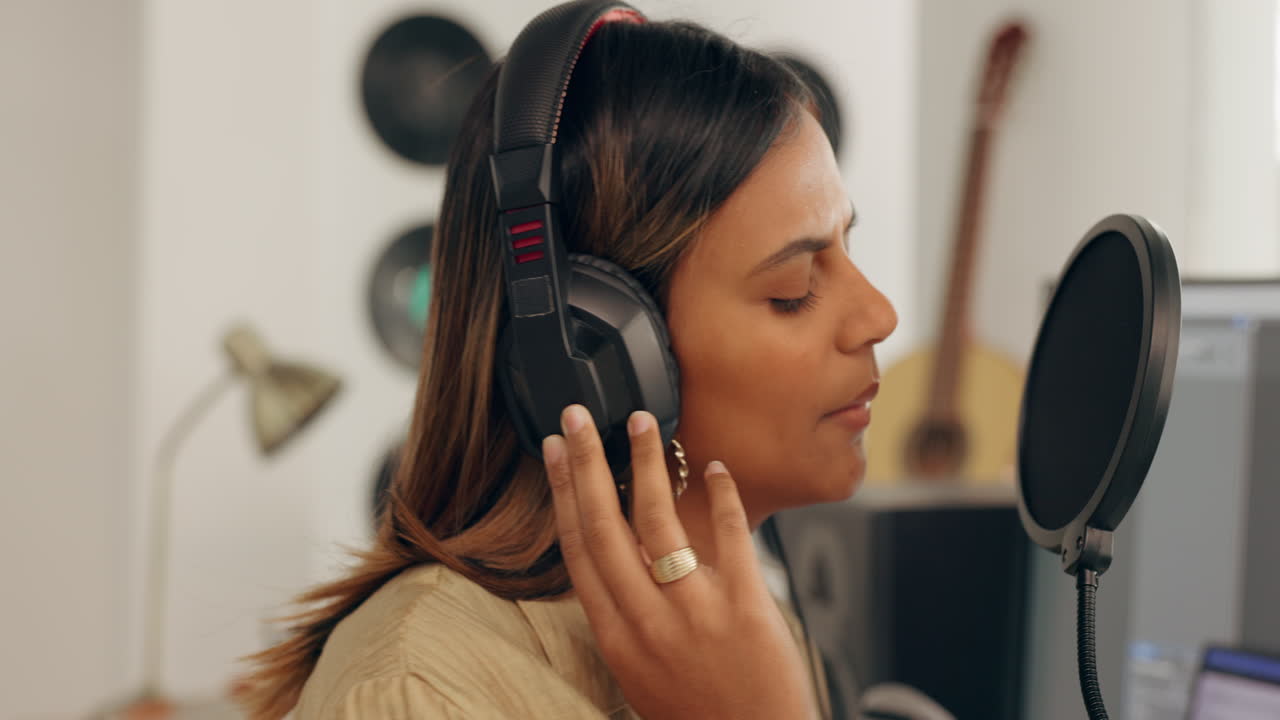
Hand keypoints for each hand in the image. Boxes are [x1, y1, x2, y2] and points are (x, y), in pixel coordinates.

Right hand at [542, 405, 818, 719]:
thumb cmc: (697, 715)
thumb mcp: (638, 673)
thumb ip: (625, 616)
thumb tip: (614, 559)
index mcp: (615, 636)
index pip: (577, 549)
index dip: (561, 493)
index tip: (552, 453)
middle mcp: (647, 620)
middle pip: (604, 524)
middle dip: (586, 463)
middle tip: (578, 418)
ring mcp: (696, 611)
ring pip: (659, 520)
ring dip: (648, 463)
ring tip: (643, 423)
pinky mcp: (746, 606)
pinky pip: (730, 535)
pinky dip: (721, 495)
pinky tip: (714, 467)